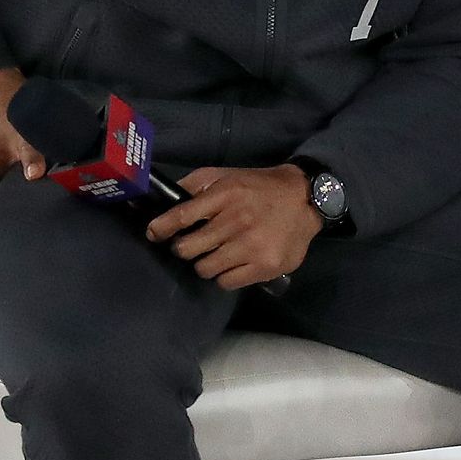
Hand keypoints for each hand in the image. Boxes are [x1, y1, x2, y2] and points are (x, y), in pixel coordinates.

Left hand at [145, 164, 320, 290]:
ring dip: (205, 263)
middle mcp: (237, 221)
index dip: (161, 228)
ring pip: (204, 269)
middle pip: (187, 248)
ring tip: (216, 254)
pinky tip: (233, 264)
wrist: (306, 199)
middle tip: (194, 244)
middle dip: (184, 248)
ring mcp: (252, 246)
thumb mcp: (226, 176)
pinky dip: (224, 275)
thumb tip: (164, 199)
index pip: (181, 216)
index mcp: (226, 195)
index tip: (154, 234)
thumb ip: (195, 185)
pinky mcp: (265, 266)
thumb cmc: (259, 188)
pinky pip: (226, 282)